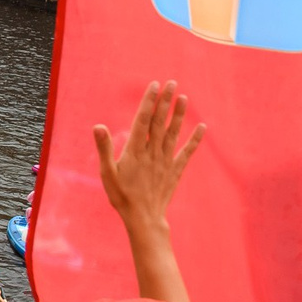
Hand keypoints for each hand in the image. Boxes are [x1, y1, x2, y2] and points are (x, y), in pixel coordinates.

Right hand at [91, 80, 202, 301]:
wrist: (143, 219)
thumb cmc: (121, 196)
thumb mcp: (106, 173)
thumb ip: (104, 148)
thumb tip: (98, 126)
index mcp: (134, 151)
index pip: (143, 120)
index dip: (149, 102)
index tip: (154, 86)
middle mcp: (152, 152)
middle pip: (160, 122)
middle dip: (165, 102)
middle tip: (171, 82)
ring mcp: (165, 161)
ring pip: (173, 133)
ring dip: (179, 115)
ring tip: (183, 97)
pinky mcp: (175, 170)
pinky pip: (187, 152)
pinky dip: (195, 139)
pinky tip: (202, 127)